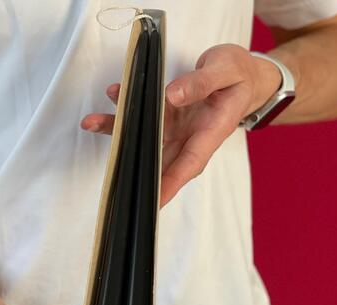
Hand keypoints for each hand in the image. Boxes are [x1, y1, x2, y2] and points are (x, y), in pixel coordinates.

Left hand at [81, 44, 281, 206]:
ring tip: (92, 123)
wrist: (244, 75)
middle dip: (133, 166)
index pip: (189, 165)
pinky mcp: (167, 115)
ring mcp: (177, 127)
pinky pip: (144, 116)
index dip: (169, 184)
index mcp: (211, 133)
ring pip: (145, 138)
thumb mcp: (227, 70)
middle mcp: (190, 136)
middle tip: (108, 172)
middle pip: (160, 159)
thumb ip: (201, 82)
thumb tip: (172, 95)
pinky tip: (113, 98)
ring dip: (120, 132)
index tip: (151, 202)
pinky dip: (126, 110)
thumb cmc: (239, 76)